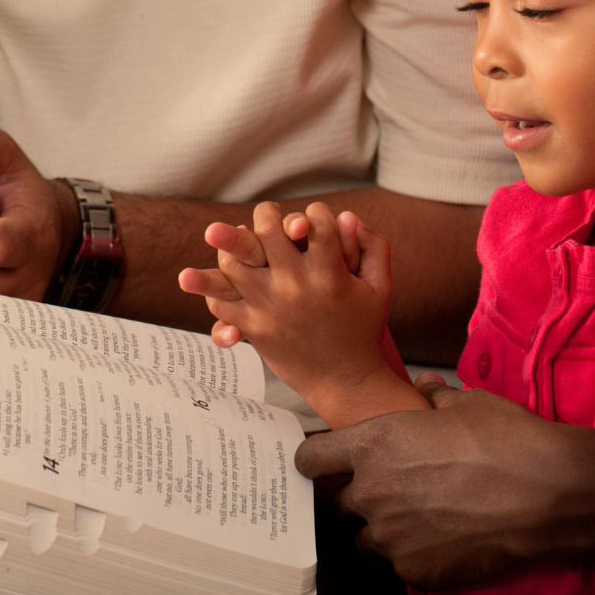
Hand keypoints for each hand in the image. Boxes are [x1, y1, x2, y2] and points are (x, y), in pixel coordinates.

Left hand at [181, 202, 421, 426]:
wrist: (347, 382)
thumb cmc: (363, 329)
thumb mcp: (380, 287)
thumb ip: (373, 246)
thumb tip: (347, 216)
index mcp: (330, 273)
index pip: (316, 221)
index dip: (314, 213)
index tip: (311, 219)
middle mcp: (297, 285)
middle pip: (268, 231)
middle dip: (266, 214)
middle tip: (267, 215)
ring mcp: (271, 307)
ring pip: (235, 261)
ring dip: (232, 246)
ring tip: (236, 240)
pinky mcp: (254, 328)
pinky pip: (221, 302)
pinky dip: (214, 288)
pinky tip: (221, 277)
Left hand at [296, 378, 579, 587]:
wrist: (546, 494)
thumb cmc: (503, 437)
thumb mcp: (463, 403)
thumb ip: (431, 398)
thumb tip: (426, 387)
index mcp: (372, 444)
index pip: (312, 459)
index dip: (317, 461)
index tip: (326, 463)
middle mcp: (372, 491)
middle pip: (340, 502)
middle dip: (360, 495)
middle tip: (392, 489)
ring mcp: (392, 536)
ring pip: (368, 539)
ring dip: (384, 529)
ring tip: (418, 519)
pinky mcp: (417, 571)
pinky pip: (401, 564)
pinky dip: (415, 555)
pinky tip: (443, 543)